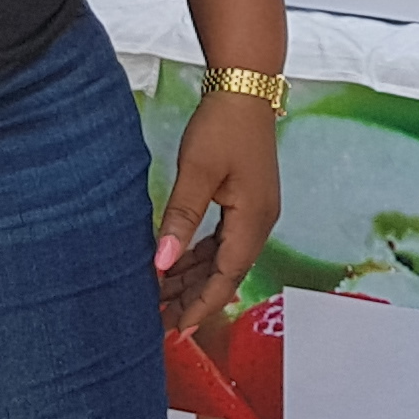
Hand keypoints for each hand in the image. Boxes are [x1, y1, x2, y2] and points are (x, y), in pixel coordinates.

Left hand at [152, 85, 279, 339]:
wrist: (245, 88)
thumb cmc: (222, 126)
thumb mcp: (197, 172)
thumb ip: (180, 218)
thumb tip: (161, 264)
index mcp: (252, 221)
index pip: (226, 278)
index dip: (200, 306)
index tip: (175, 330)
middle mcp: (259, 223)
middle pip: (226, 274)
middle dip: (194, 298)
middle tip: (159, 320)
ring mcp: (255, 213)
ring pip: (223, 259)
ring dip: (195, 279)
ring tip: (161, 297)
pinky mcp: (247, 202)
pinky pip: (223, 242)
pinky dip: (201, 257)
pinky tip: (178, 265)